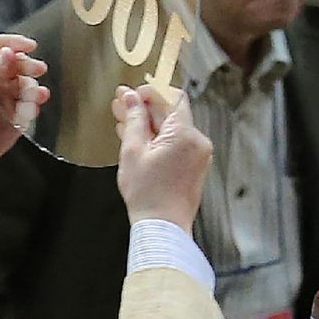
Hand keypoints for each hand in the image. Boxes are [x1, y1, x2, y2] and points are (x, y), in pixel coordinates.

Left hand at [0, 34, 49, 187]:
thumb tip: (10, 52)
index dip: (13, 43)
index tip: (30, 45)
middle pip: (16, 64)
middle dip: (28, 66)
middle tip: (38, 69)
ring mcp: (6, 95)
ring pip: (27, 83)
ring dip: (32, 88)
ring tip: (34, 95)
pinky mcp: (16, 113)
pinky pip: (31, 103)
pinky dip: (34, 103)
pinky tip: (34, 106)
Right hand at [114, 85, 212, 231]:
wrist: (163, 226)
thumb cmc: (148, 193)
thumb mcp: (132, 150)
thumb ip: (134, 119)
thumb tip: (130, 97)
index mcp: (185, 134)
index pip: (173, 97)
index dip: (151, 92)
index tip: (131, 94)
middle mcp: (197, 142)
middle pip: (171, 113)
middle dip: (145, 107)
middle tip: (119, 105)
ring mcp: (198, 155)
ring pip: (171, 129)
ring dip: (148, 123)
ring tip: (122, 121)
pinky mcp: (195, 166)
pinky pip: (176, 144)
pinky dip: (157, 138)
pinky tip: (136, 138)